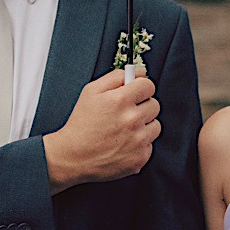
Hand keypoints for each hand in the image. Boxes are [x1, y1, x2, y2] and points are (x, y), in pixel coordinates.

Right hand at [43, 68, 160, 193]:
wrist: (73, 156)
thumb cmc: (81, 124)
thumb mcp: (91, 91)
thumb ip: (116, 77)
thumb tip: (138, 72)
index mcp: (120, 100)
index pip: (148, 85)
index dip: (141, 87)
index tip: (136, 92)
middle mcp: (132, 119)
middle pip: (154, 105)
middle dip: (142, 106)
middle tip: (126, 112)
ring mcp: (138, 140)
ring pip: (155, 125)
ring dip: (144, 125)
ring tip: (125, 129)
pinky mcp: (140, 157)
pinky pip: (150, 144)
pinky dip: (140, 143)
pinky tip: (124, 143)